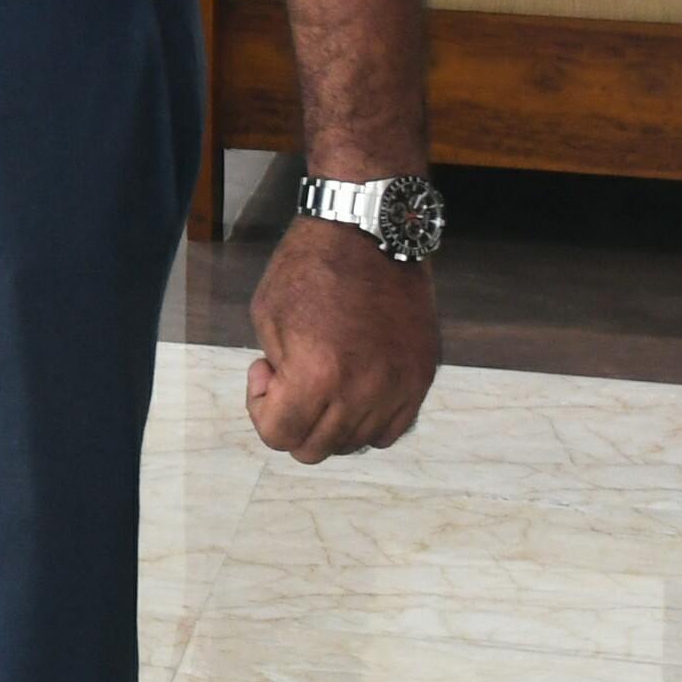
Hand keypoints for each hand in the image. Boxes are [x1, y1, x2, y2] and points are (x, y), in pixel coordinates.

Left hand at [244, 217, 437, 461]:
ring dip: (330, 421)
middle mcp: (365, 393)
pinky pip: (393, 429)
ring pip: (356, 443)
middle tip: (289, 377)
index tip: (264, 370)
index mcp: (318, 376)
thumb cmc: (309, 266)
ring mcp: (400, 389)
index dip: (260, 408)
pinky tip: (352, 385)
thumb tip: (290, 403)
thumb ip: (276, 374)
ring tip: (323, 377)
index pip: (280, 435)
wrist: (370, 232)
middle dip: (292, 419)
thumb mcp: (267, 316)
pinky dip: (367, 420)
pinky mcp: (422, 379)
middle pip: (317, 448)